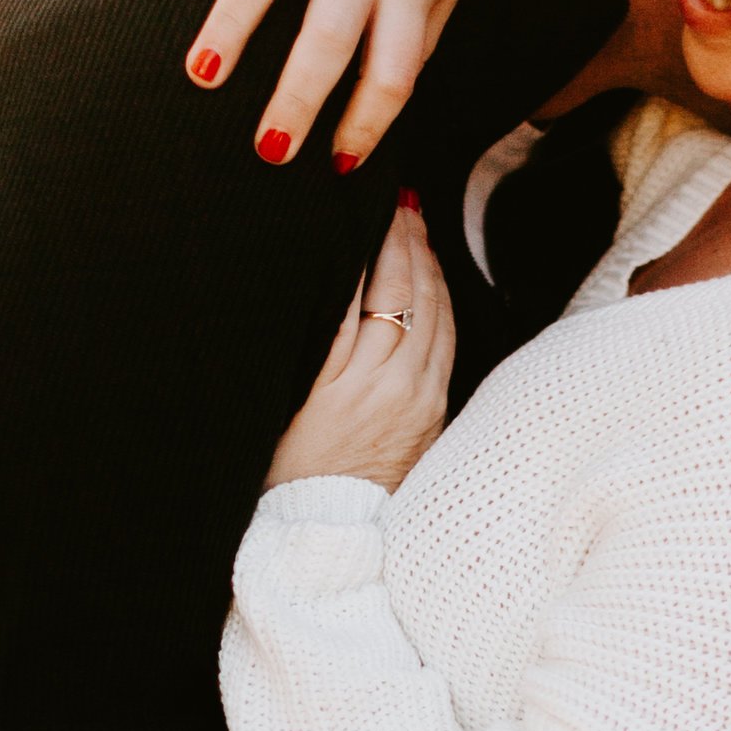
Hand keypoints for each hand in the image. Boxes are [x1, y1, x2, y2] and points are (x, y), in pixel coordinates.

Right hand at [264, 196, 456, 492]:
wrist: (328, 530)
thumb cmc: (288, 467)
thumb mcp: (284, 398)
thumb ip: (312, 339)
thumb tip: (328, 279)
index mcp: (341, 379)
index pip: (364, 288)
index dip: (373, 241)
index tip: (371, 204)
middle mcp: (388, 383)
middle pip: (406, 290)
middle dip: (404, 239)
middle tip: (399, 200)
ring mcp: (419, 396)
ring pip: (435, 309)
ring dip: (427, 261)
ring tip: (416, 225)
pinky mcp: (435, 408)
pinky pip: (447, 338)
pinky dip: (442, 298)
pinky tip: (432, 275)